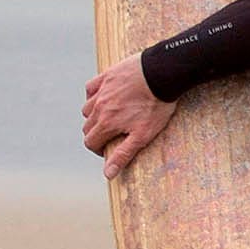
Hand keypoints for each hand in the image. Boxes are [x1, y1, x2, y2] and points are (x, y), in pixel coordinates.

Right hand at [80, 58, 175, 176]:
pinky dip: (93, 95)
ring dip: (94, 116)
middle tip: (112, 136)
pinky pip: (91, 88)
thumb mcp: (143, 135)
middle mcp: (99, 107)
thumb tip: (107, 174)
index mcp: (106, 123)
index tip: (110, 150)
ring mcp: (102, 90)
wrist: (162, 74)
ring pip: (87, 108)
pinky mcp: (107, 76)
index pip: (90, 142)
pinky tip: (104, 97)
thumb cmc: (156, 106)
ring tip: (110, 118)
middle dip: (97, 134)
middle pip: (87, 126)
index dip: (98, 150)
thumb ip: (123, 154)